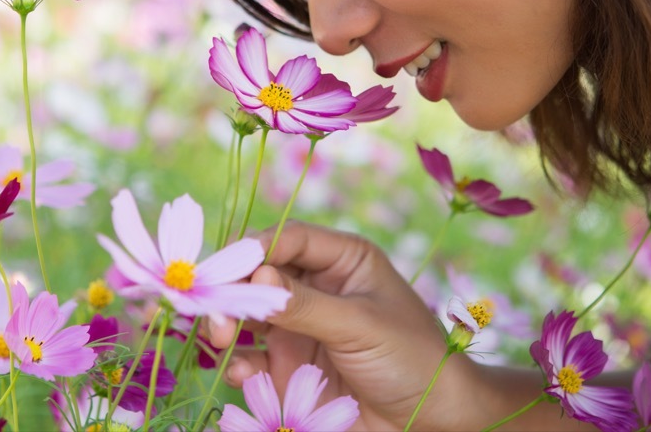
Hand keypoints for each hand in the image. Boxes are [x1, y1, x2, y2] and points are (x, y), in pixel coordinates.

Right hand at [208, 221, 478, 430]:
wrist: (435, 422)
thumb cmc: (414, 359)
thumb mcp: (362, 326)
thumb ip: (306, 304)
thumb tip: (256, 278)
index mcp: (341, 259)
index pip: (287, 238)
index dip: (253, 249)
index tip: (225, 268)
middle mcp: (315, 287)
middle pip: (258, 276)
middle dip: (232, 290)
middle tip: (215, 312)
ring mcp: (299, 327)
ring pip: (247, 315)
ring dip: (226, 324)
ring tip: (219, 338)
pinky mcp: (289, 366)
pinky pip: (251, 358)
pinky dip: (238, 363)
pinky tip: (242, 372)